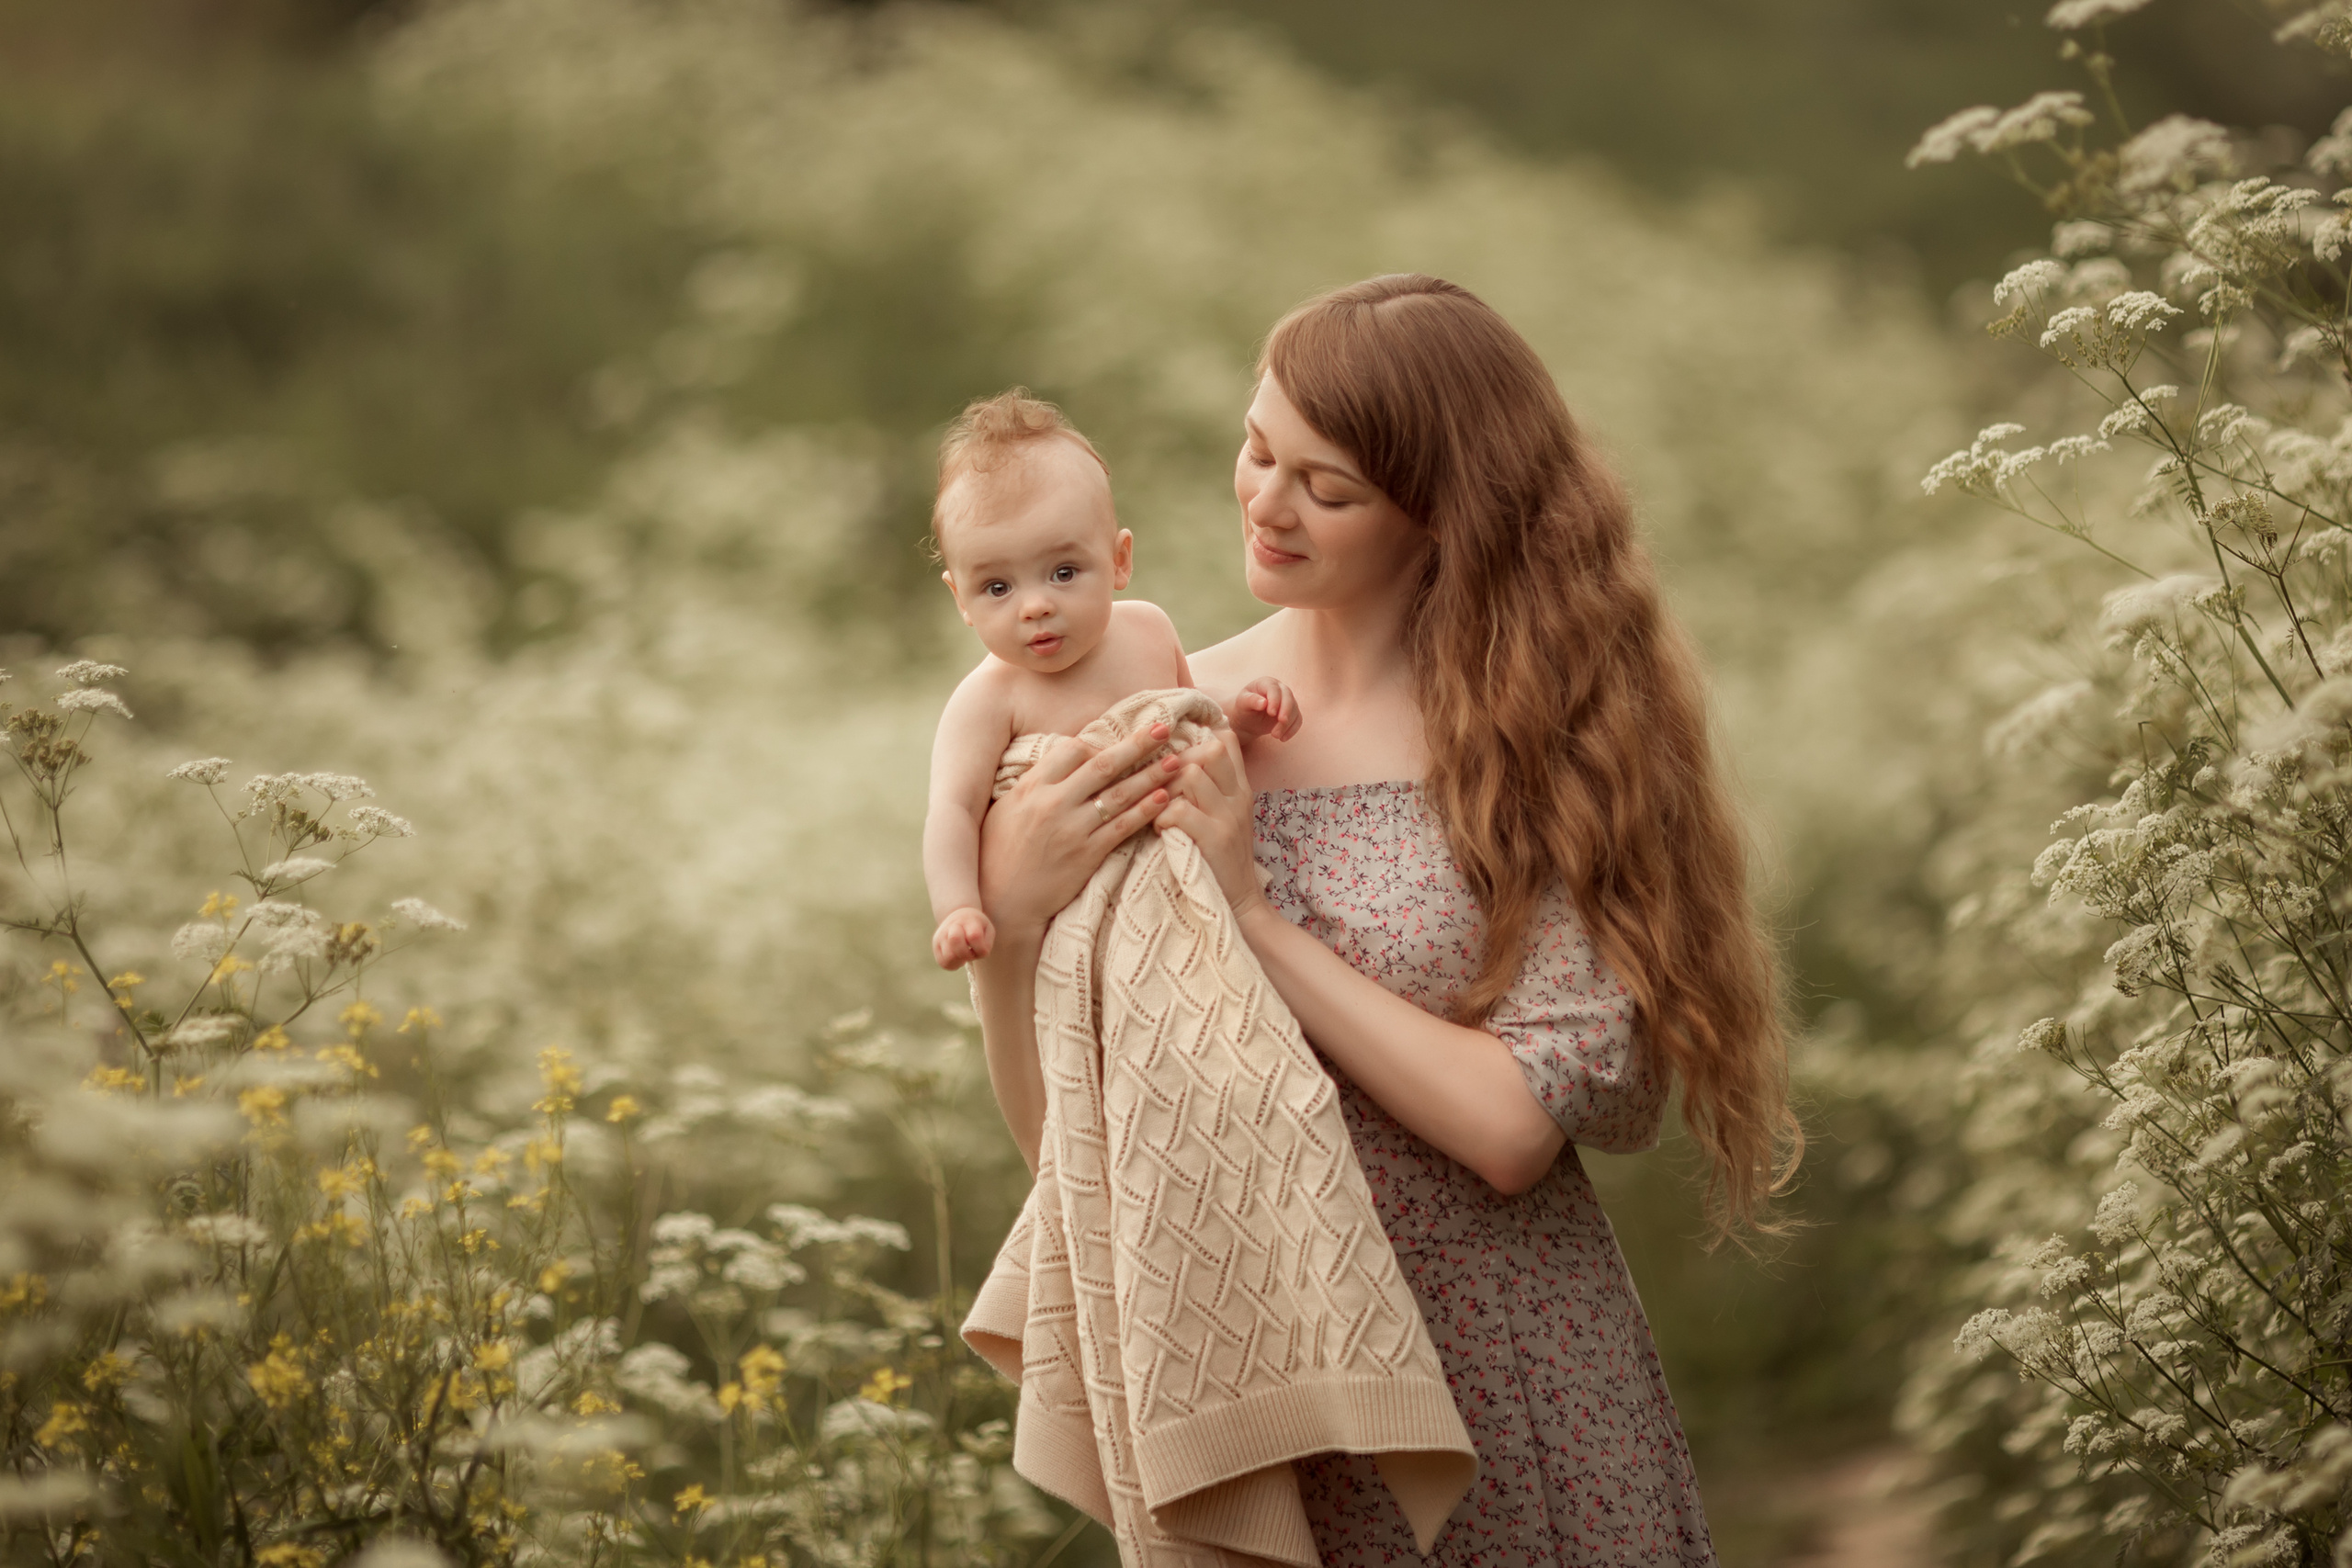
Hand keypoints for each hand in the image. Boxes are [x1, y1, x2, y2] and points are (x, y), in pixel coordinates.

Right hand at [932, 907, 994, 969]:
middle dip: (968, 954)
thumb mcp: (988, 930)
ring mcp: (941, 936)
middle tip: (971, 952)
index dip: (980, 948)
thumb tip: (977, 954)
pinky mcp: (936, 946)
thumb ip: (986, 944)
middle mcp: (951, 926)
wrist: (959, 917)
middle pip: (956, 942)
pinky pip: (943, 963)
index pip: (974, 936)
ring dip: (960, 961)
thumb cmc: (977, 926)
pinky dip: (954, 965)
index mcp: (968, 920)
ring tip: (965, 955)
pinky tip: (958, 958)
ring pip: (949, 957)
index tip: (982, 947)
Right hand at [977, 722, 1179, 942]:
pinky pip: (1122, 827)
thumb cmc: (998, 854)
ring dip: (1151, 774)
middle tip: (1165, 727)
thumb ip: (1033, 785)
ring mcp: (1071, 828)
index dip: (1099, 742)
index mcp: (1031, 786)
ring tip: (1177, 760)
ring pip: (1119, 793)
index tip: (1119, 739)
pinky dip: (1145, 810)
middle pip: (1103, 764)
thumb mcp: (1005, 810)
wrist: (1000, 902)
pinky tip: (1164, 797)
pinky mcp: (1086, 855)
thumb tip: (1058, 762)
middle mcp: (1052, 802)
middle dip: (1137, 744)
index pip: (1072, 748)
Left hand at [1155, 726, 1266, 918]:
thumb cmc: (1220, 860)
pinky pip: (1179, 810)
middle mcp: (1238, 797)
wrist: (1239, 905)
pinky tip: (1162, 832)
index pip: (1224, 741)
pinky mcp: (1215, 838)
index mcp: (1240, 789)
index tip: (1175, 762)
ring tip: (1160, 812)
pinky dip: (1161, 819)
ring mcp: (1228, 817)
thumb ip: (1209, 790)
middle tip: (1163, 791)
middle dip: (1178, 765)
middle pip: (1208, 750)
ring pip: (1191, 774)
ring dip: (1167, 791)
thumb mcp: (1225, 818)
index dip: (1196, 742)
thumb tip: (1173, 762)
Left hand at [1226, 677, 1300, 742]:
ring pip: (1294, 710)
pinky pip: (1297, 720)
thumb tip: (1263, 703)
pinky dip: (1292, 730)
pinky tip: (1283, 738)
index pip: (1274, 688)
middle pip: (1288, 697)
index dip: (1275, 700)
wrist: (1248, 719)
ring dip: (1287, 724)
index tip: (1271, 713)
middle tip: (1281, 722)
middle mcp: (1280, 689)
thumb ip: (1251, 700)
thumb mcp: (1242, 703)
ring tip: (1275, 735)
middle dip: (1286, 710)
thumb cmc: (1244, 708)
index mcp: (1266, 683)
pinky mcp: (1292, 713)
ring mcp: (1288, 701)